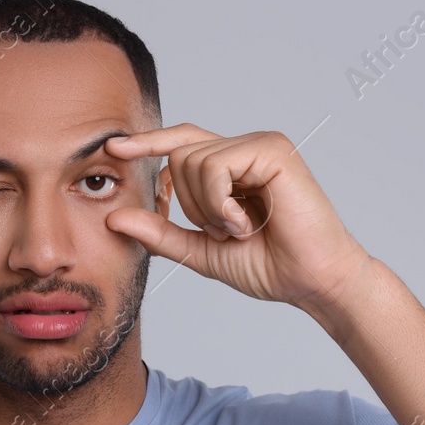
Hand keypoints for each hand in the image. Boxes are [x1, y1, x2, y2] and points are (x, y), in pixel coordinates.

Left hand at [104, 124, 371, 313]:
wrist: (312, 282)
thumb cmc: (269, 266)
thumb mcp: (201, 250)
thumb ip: (160, 233)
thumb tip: (113, 217)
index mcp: (232, 166)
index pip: (181, 143)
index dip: (148, 143)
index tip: (113, 148)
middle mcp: (246, 148)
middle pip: (179, 155)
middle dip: (190, 204)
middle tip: (227, 232)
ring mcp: (260, 145)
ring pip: (193, 161)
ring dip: (208, 209)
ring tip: (243, 229)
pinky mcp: (272, 150)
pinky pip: (216, 167)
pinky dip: (221, 204)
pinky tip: (248, 223)